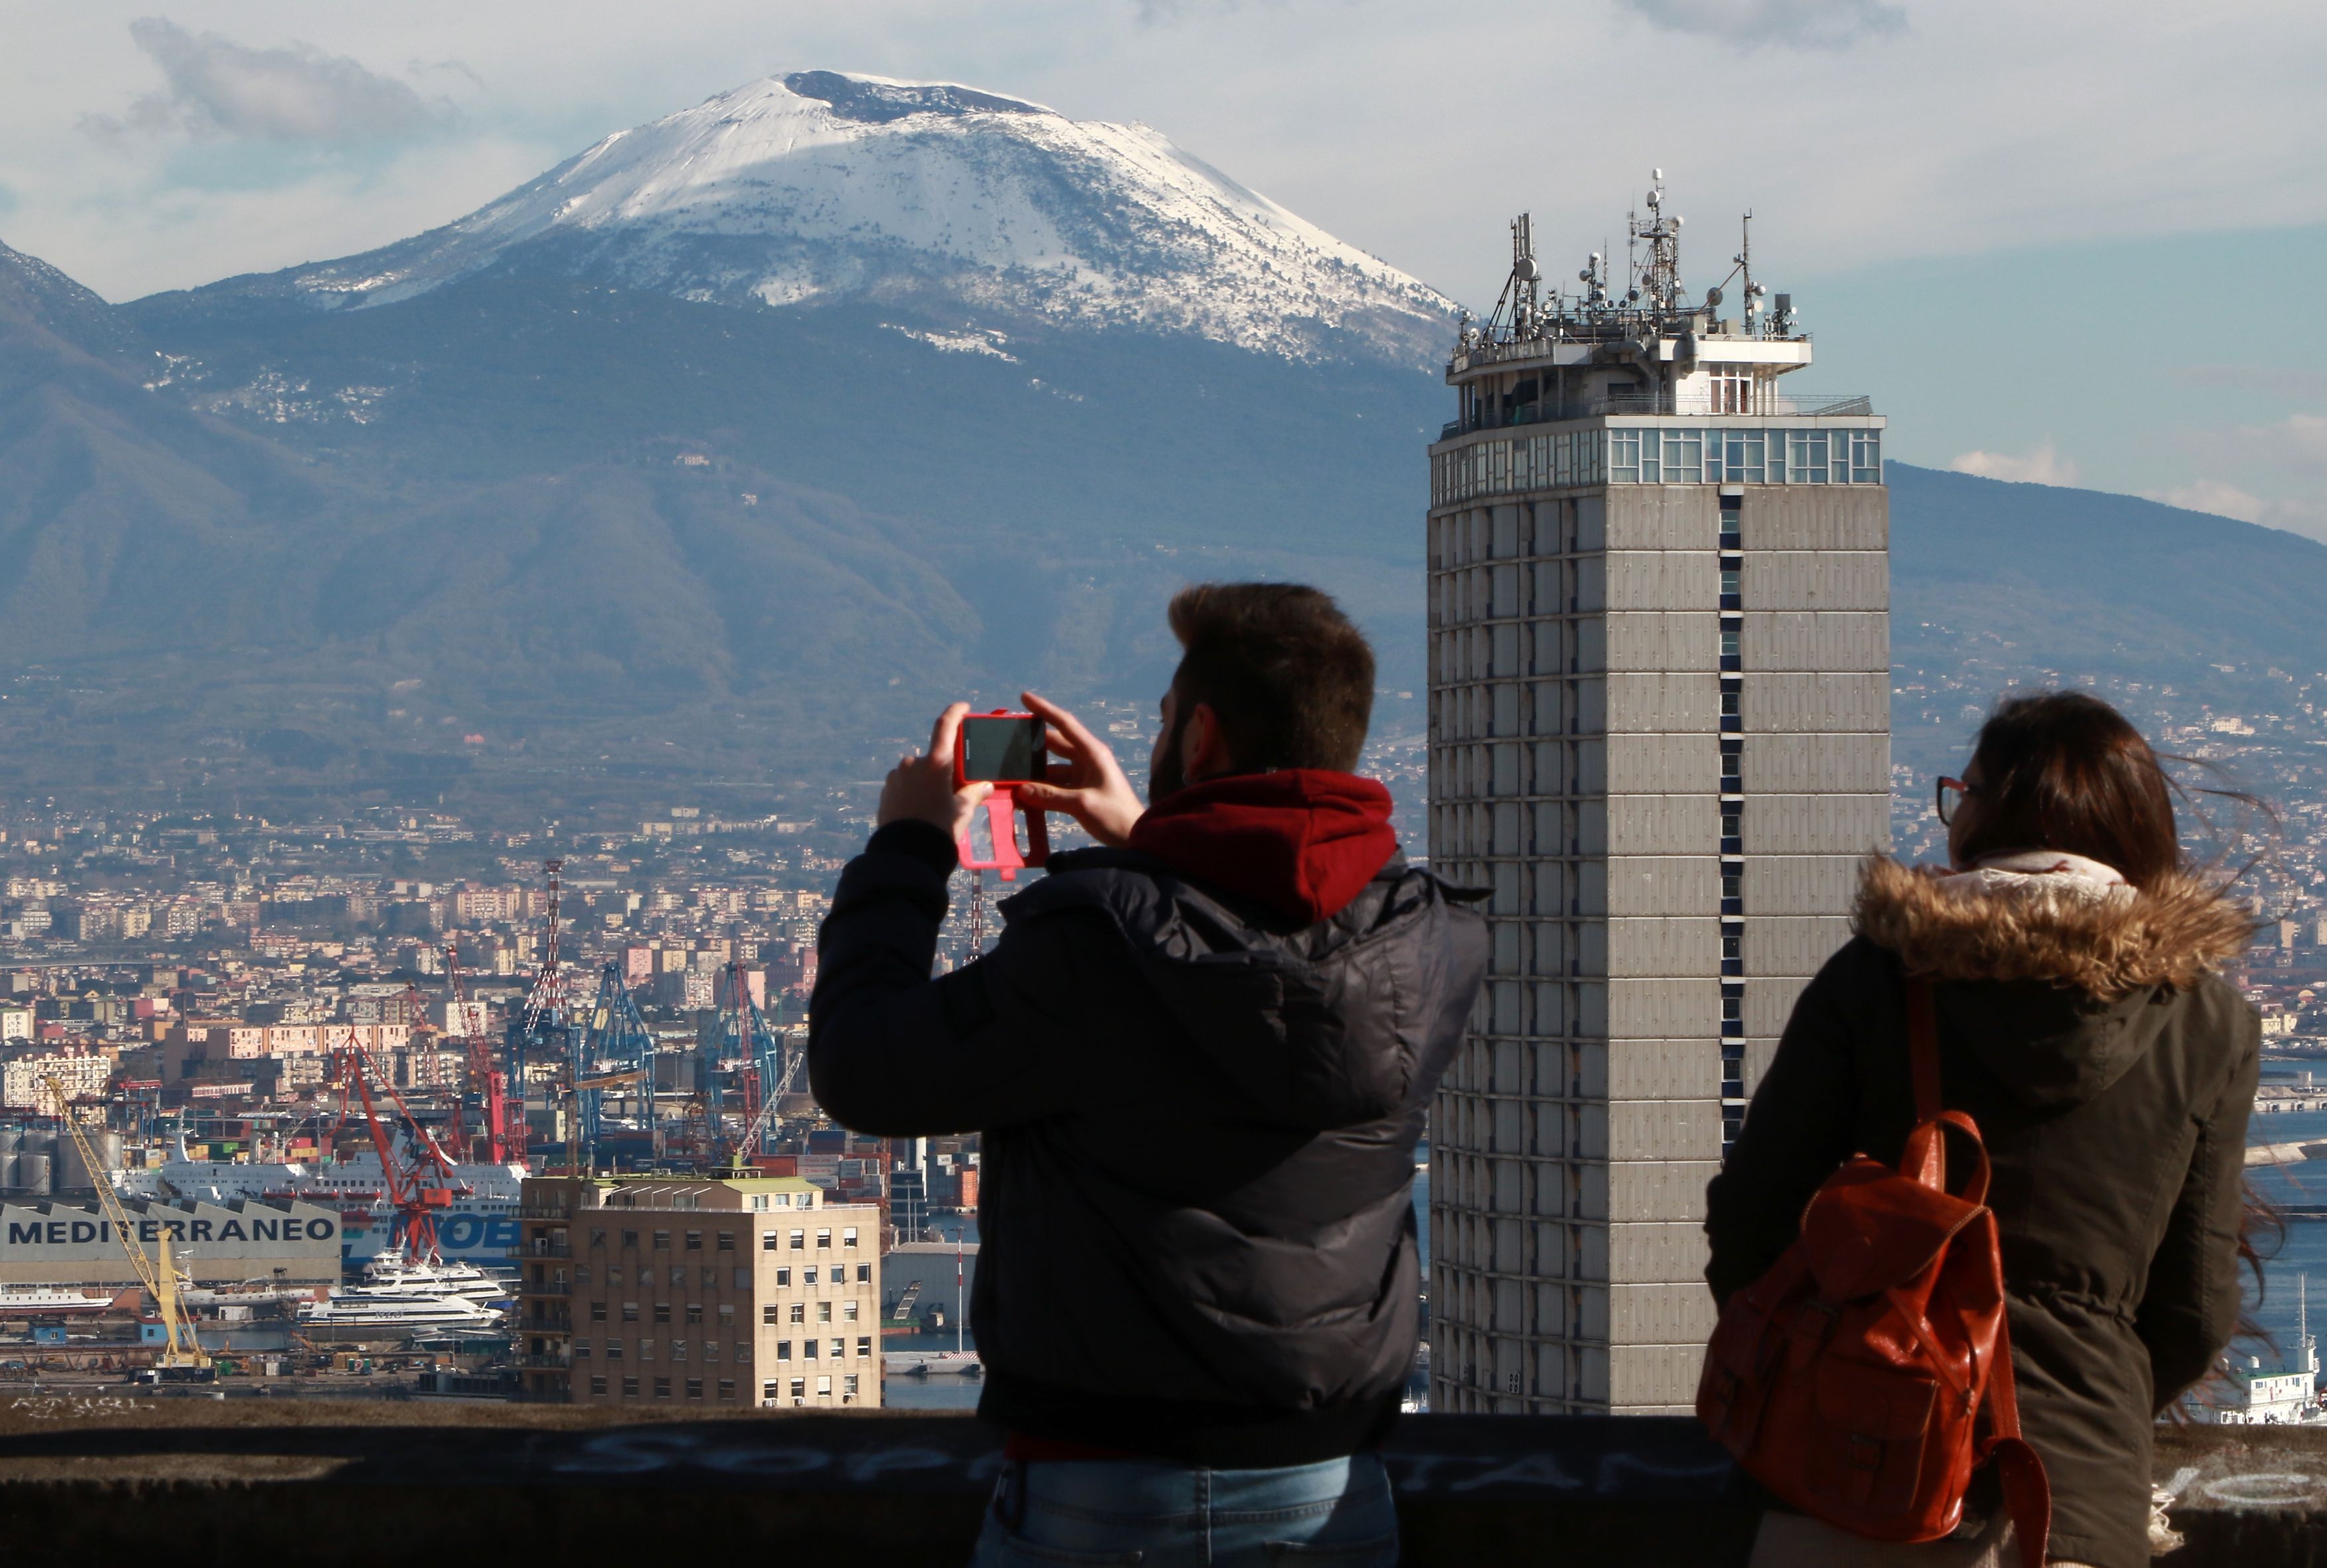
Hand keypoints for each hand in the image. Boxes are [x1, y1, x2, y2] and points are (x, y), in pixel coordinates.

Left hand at [877, 702, 990, 840]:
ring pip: (918, 771)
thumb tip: (985, 785)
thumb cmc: (939, 829)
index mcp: (935, 763)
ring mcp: (897, 776)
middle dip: (943, 769)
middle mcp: (914, 763)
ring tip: (935, 806)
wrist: (906, 853)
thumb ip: (974, 793)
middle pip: (933, 757)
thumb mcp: (962, 811)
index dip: (955, 713)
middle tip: (953, 789)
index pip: (945, 726)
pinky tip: (919, 810)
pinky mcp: (886, 790)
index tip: (963, 707)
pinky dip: (913, 791)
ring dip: (927, 781)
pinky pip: (904, 783)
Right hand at [1013, 691, 1144, 847]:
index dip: (1045, 709)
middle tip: (1009, 741)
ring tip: (1011, 771)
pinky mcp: (1082, 792)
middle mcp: (1088, 760)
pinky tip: (1025, 793)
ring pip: (1053, 767)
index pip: (1065, 724)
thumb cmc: (1115, 816)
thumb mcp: (1083, 804)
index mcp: (1093, 753)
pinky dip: (1042, 788)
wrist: (1137, 838)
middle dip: (1033, 743)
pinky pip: (1056, 785)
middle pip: (1056, 744)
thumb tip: (1022, 790)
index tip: (1025, 697)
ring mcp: (1085, 776)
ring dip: (1035, 771)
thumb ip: (1051, 796)